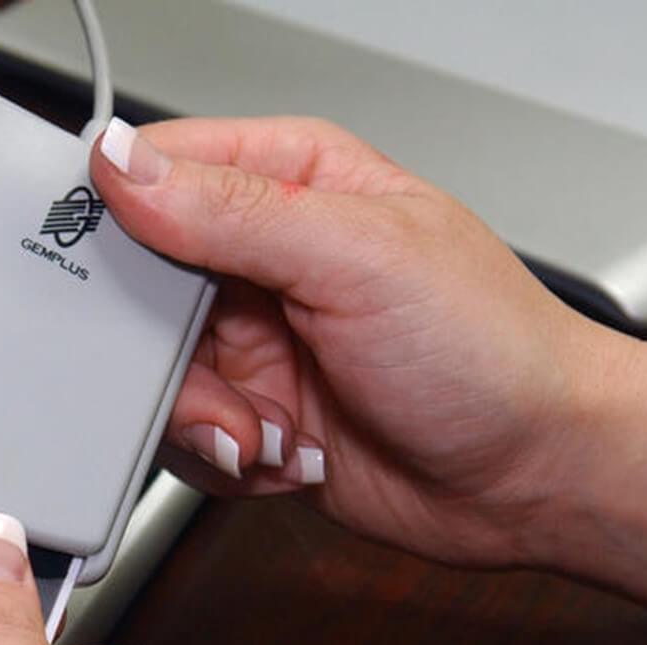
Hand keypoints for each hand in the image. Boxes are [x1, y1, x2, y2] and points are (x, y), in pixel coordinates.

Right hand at [92, 116, 646, 638]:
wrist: (537, 477)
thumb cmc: (493, 351)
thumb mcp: (358, 257)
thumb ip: (232, 210)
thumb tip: (124, 164)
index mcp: (292, 182)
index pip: (157, 170)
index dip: (112, 216)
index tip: (109, 272)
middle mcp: (265, 259)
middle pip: (135, 286)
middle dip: (161, 350)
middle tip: (211, 373)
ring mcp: (258, 343)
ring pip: (153, 375)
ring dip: (203, 416)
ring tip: (269, 428)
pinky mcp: (256, 417)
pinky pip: (183, 439)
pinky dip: (225, 458)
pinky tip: (286, 454)